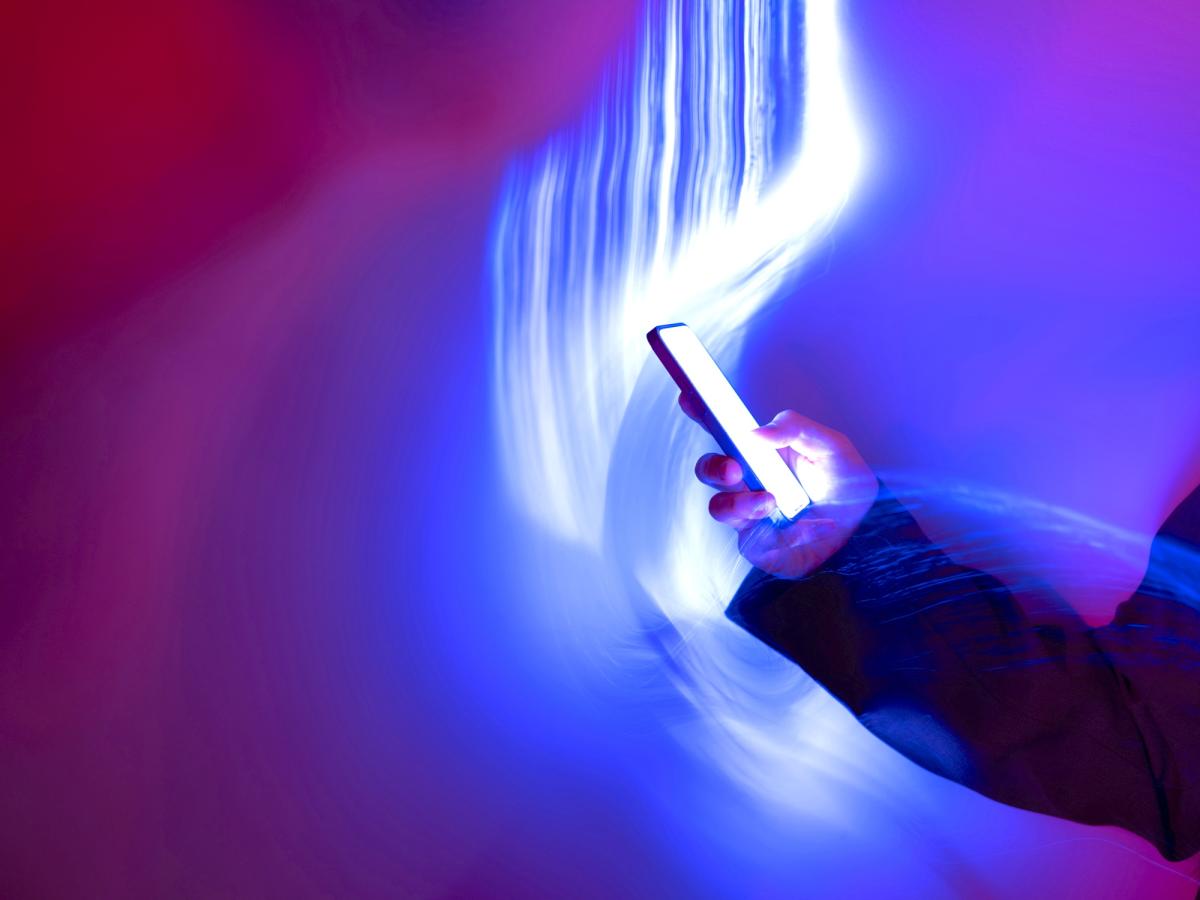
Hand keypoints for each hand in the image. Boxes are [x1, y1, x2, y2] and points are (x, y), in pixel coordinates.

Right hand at [680, 393, 877, 578]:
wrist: (865, 532)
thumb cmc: (845, 486)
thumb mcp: (832, 447)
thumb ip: (797, 429)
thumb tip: (757, 432)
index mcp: (761, 452)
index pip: (723, 431)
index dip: (701, 413)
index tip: (690, 397)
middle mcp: (748, 481)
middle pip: (709, 470)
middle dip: (714, 467)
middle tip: (734, 469)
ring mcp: (749, 513)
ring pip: (720, 507)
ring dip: (740, 504)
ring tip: (769, 502)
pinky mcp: (757, 545)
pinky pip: (751, 541)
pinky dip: (779, 533)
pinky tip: (805, 528)